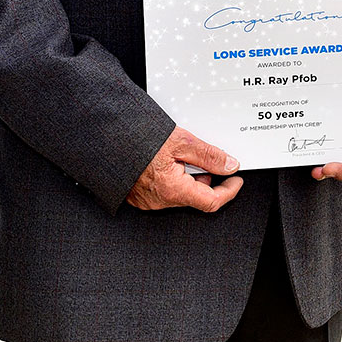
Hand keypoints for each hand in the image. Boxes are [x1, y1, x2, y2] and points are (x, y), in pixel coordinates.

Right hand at [126, 126, 242, 211]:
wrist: (106, 140)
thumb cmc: (137, 140)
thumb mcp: (181, 142)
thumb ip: (209, 155)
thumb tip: (229, 165)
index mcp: (172, 189)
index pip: (211, 201)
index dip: (229, 191)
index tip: (235, 180)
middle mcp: (159, 200)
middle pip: (196, 196)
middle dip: (207, 179)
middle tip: (206, 159)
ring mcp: (148, 200)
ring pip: (180, 194)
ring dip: (189, 178)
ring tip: (182, 155)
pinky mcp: (139, 196)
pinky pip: (164, 192)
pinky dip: (173, 179)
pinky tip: (168, 162)